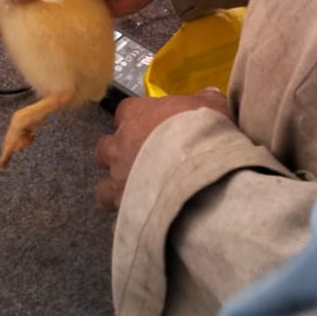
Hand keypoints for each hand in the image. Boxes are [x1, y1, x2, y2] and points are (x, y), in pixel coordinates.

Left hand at [94, 90, 230, 211]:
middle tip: (140, 163)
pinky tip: (146, 223)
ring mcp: (118, 180)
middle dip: (117, 156)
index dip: (135, 120)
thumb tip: (209, 93)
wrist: (198, 174)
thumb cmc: (201, 133)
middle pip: (104, 150)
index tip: (149, 126)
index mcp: (136, 116)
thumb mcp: (212, 107)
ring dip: (117, 191)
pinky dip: (130, 221)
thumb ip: (205, 100)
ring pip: (103, 188)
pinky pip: (120, 220)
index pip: (124, 111)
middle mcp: (120, 146)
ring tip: (138, 197)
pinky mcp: (124, 211)